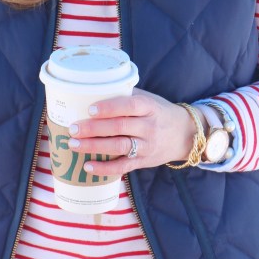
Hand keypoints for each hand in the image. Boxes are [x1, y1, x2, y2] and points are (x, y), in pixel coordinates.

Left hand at [69, 88, 195, 176]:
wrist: (185, 134)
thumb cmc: (160, 112)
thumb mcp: (149, 99)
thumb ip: (126, 95)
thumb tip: (94, 90)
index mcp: (150, 107)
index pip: (129, 106)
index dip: (110, 108)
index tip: (90, 109)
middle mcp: (149, 127)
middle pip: (120, 127)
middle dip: (94, 128)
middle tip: (73, 128)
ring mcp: (147, 146)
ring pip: (119, 147)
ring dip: (94, 146)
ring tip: (74, 144)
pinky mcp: (143, 161)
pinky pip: (123, 166)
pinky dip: (105, 168)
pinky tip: (87, 166)